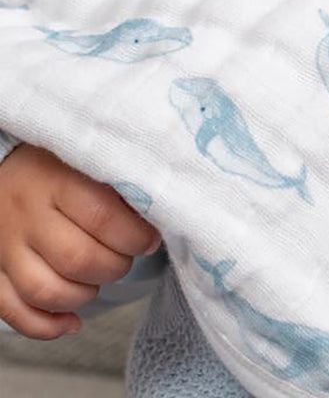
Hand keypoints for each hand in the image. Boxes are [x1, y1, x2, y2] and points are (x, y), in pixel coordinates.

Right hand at [0, 144, 160, 338]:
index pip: (101, 217)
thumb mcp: (87, 158)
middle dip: (114, 267)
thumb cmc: (57, 162)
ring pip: (45, 291)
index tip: (151, 239)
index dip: (134, 236)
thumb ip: (117, 182)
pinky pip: (13, 312)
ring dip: (84, 295)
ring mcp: (5, 248)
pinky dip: (45, 326)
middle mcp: (27, 217)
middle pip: (76, 259)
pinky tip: (73, 322)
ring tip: (101, 279)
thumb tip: (158, 211)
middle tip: (128, 257)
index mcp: (56, 182)